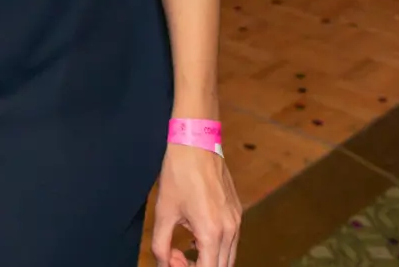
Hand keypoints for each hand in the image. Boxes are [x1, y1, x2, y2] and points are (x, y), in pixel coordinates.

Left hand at [151, 143, 241, 266]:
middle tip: (175, 256)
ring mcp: (236, 220)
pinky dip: (215, 248)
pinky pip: (231, 242)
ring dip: (208, 259)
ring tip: (184, 247)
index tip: (172, 261)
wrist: (196, 143)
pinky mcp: (237, 212)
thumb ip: (162, 245)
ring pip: (228, 257)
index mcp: (211, 232)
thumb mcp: (163, 212)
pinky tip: (195, 238)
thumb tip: (164, 263)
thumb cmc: (179, 174)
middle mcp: (230, 229)